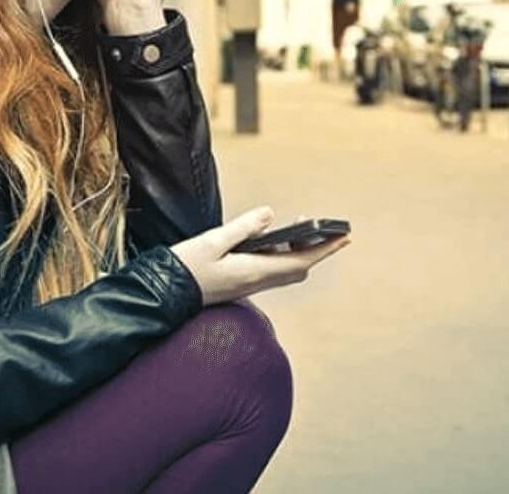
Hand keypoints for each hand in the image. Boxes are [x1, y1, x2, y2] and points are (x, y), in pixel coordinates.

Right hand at [169, 206, 351, 306]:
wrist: (164, 294)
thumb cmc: (185, 267)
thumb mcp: (213, 240)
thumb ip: (244, 226)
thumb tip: (270, 214)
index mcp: (254, 271)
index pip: (301, 261)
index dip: (325, 249)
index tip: (343, 236)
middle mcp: (255, 282)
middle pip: (298, 269)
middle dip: (316, 250)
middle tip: (326, 229)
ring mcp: (248, 285)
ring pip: (285, 271)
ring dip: (298, 252)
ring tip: (300, 230)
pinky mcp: (239, 284)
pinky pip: (270, 271)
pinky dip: (280, 256)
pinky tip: (272, 242)